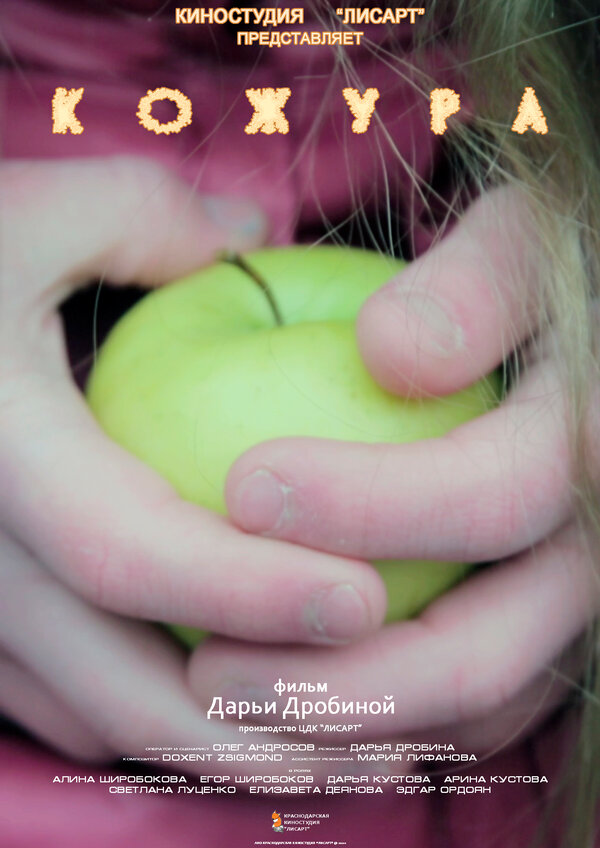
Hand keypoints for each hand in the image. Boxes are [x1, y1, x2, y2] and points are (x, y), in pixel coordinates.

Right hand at [0, 156, 386, 761]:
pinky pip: (67, 702)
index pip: (129, 553)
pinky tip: (231, 693)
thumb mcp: (24, 210)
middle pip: (122, 693)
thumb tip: (254, 238)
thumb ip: (144, 215)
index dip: (253, 592)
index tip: (364, 601)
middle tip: (381, 721)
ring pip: (98, 719)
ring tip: (333, 733)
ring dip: (220, 740)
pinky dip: (156, 714)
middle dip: (262, 729)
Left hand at [189, 188, 598, 757]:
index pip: (501, 494)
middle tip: (208, 668)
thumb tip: (393, 351)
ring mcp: (572, 600)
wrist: (579, 338)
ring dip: (347, 719)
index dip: (376, 506)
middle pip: (485, 649)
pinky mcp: (541, 627)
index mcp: (596, 442)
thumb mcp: (523, 247)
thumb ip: (478, 287)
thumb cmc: (540, 281)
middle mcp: (597, 546)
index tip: (244, 488)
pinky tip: (295, 695)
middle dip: (339, 676)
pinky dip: (383, 716)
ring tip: (228, 695)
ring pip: (474, 701)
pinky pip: (471, 703)